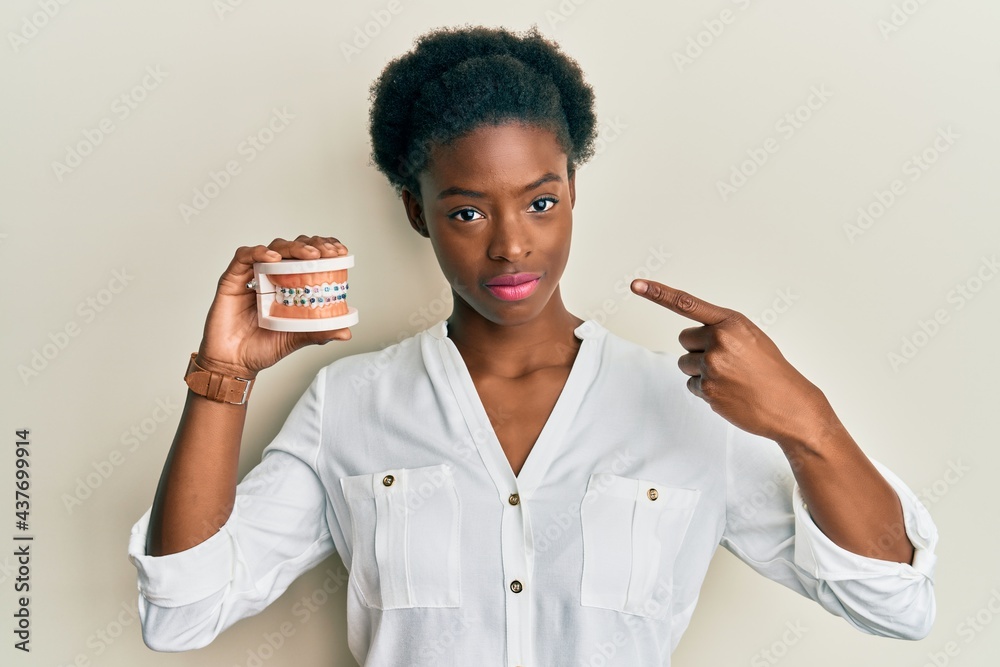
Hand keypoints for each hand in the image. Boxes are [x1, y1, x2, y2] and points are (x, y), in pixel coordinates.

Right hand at [197, 235, 352, 377]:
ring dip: (293, 248)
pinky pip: (244, 256)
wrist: (234, 363)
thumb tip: (346, 333)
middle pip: (294, 248)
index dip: (324, 249)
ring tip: (309, 255)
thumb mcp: (296, 339)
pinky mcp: (232, 278)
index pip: (309, 258)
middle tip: (328, 252)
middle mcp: (272, 276)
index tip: (340, 252)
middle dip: (314, 245)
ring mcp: (252, 275)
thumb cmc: (263, 347)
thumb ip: (318, 332)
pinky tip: (273, 258)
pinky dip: (259, 252)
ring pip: (273, 248)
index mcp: (290, 286)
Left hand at [630, 279, 828, 442]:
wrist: (790, 405)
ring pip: (685, 364)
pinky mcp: (708, 389)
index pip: (687, 304)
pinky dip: (706, 390)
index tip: (636, 284)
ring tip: (731, 378)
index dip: (658, 293)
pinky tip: (729, 393)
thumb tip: (690, 337)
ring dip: (701, 371)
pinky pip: (691, 385)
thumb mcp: (750, 338)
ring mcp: (712, 366)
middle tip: (727, 361)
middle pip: (684, 339)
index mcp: (731, 322)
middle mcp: (719, 340)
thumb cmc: (770, 370)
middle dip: (698, 349)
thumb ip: (721, 330)